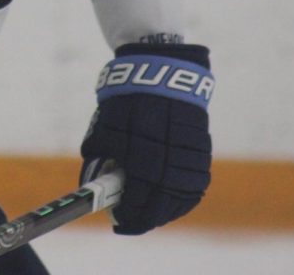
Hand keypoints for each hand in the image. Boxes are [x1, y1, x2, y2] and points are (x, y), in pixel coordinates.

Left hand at [80, 43, 212, 234]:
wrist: (162, 70)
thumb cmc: (125, 100)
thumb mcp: (105, 125)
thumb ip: (100, 156)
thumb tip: (91, 187)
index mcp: (140, 148)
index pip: (137, 195)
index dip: (129, 213)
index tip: (119, 222)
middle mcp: (167, 153)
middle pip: (160, 201)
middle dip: (145, 217)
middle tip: (132, 223)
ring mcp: (188, 153)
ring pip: (181, 196)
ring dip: (165, 212)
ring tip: (150, 216)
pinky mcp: (201, 149)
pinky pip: (196, 184)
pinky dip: (184, 199)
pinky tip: (172, 204)